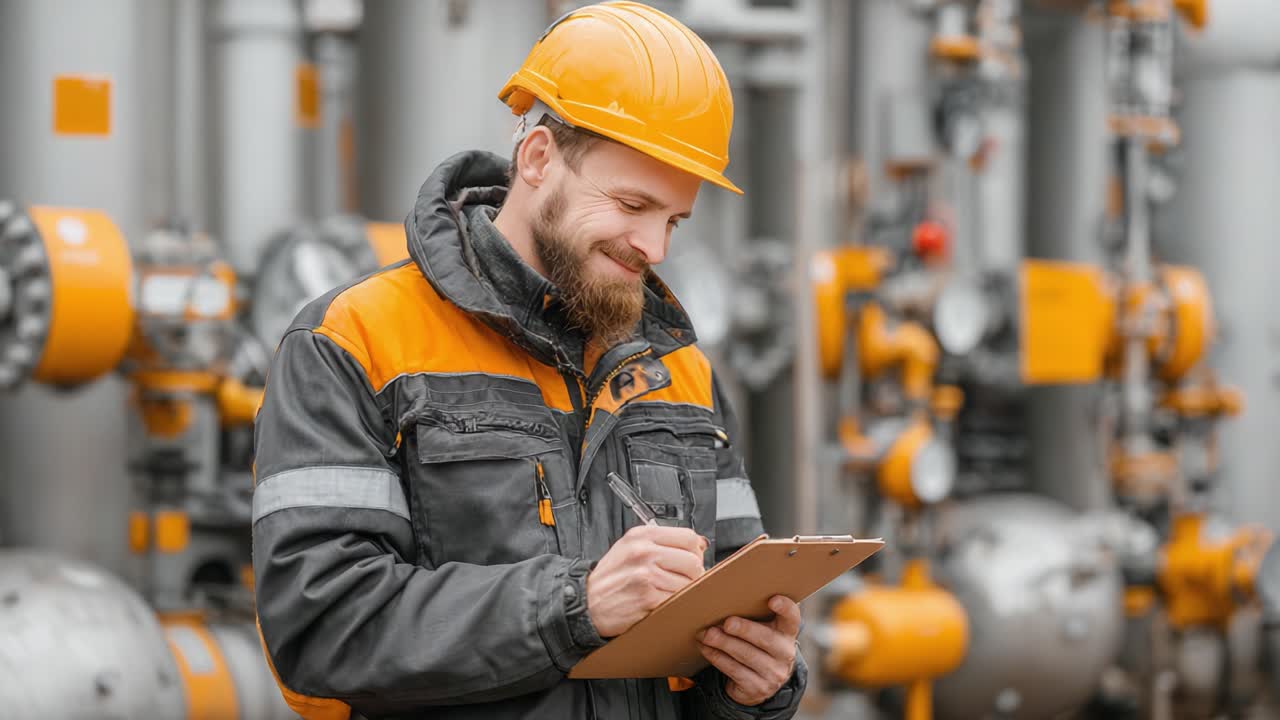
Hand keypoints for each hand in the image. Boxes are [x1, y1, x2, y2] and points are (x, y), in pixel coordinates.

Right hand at [586, 525, 706, 637]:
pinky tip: (660, 604)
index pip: (688, 538)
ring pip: (688, 584)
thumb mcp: (630, 548)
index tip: (690, 561)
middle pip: (693, 562)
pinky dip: (673, 606)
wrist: (586, 603)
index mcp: (642, 535)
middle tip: (681, 582)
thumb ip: (663, 543)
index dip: (695, 552)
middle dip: (693, 576)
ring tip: (665, 594)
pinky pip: (677, 600)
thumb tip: (700, 544)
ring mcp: (646, 575)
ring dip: (682, 593)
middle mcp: (644, 552)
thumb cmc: (610, 577)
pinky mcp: (648, 598)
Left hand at [696, 595, 799, 705]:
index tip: (773, 600)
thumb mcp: (761, 631)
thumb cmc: (756, 645)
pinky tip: (706, 647)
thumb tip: (721, 603)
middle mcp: (785, 653)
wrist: (760, 682)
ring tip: (708, 634)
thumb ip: (752, 617)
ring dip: (724, 643)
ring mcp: (773, 673)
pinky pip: (734, 670)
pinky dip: (717, 657)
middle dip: (745, 629)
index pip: (792, 618)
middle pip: (766, 638)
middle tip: (727, 623)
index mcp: (787, 633)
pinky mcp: (758, 688)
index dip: (785, 608)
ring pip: (747, 655)